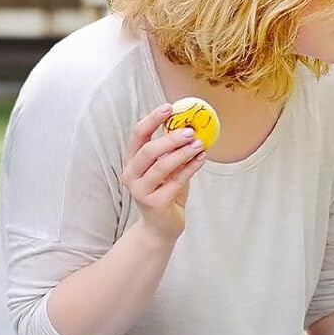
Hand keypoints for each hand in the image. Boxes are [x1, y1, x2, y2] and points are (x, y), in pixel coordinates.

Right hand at [124, 104, 205, 240]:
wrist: (161, 227)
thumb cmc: (165, 193)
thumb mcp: (167, 169)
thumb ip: (173, 152)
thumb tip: (191, 127)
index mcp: (132, 162)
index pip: (138, 135)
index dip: (152, 119)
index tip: (170, 107)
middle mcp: (131, 175)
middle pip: (148, 150)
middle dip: (170, 138)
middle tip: (190, 131)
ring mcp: (141, 190)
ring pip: (162, 166)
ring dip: (183, 153)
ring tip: (200, 144)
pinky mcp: (155, 202)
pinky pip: (176, 181)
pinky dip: (190, 167)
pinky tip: (202, 158)